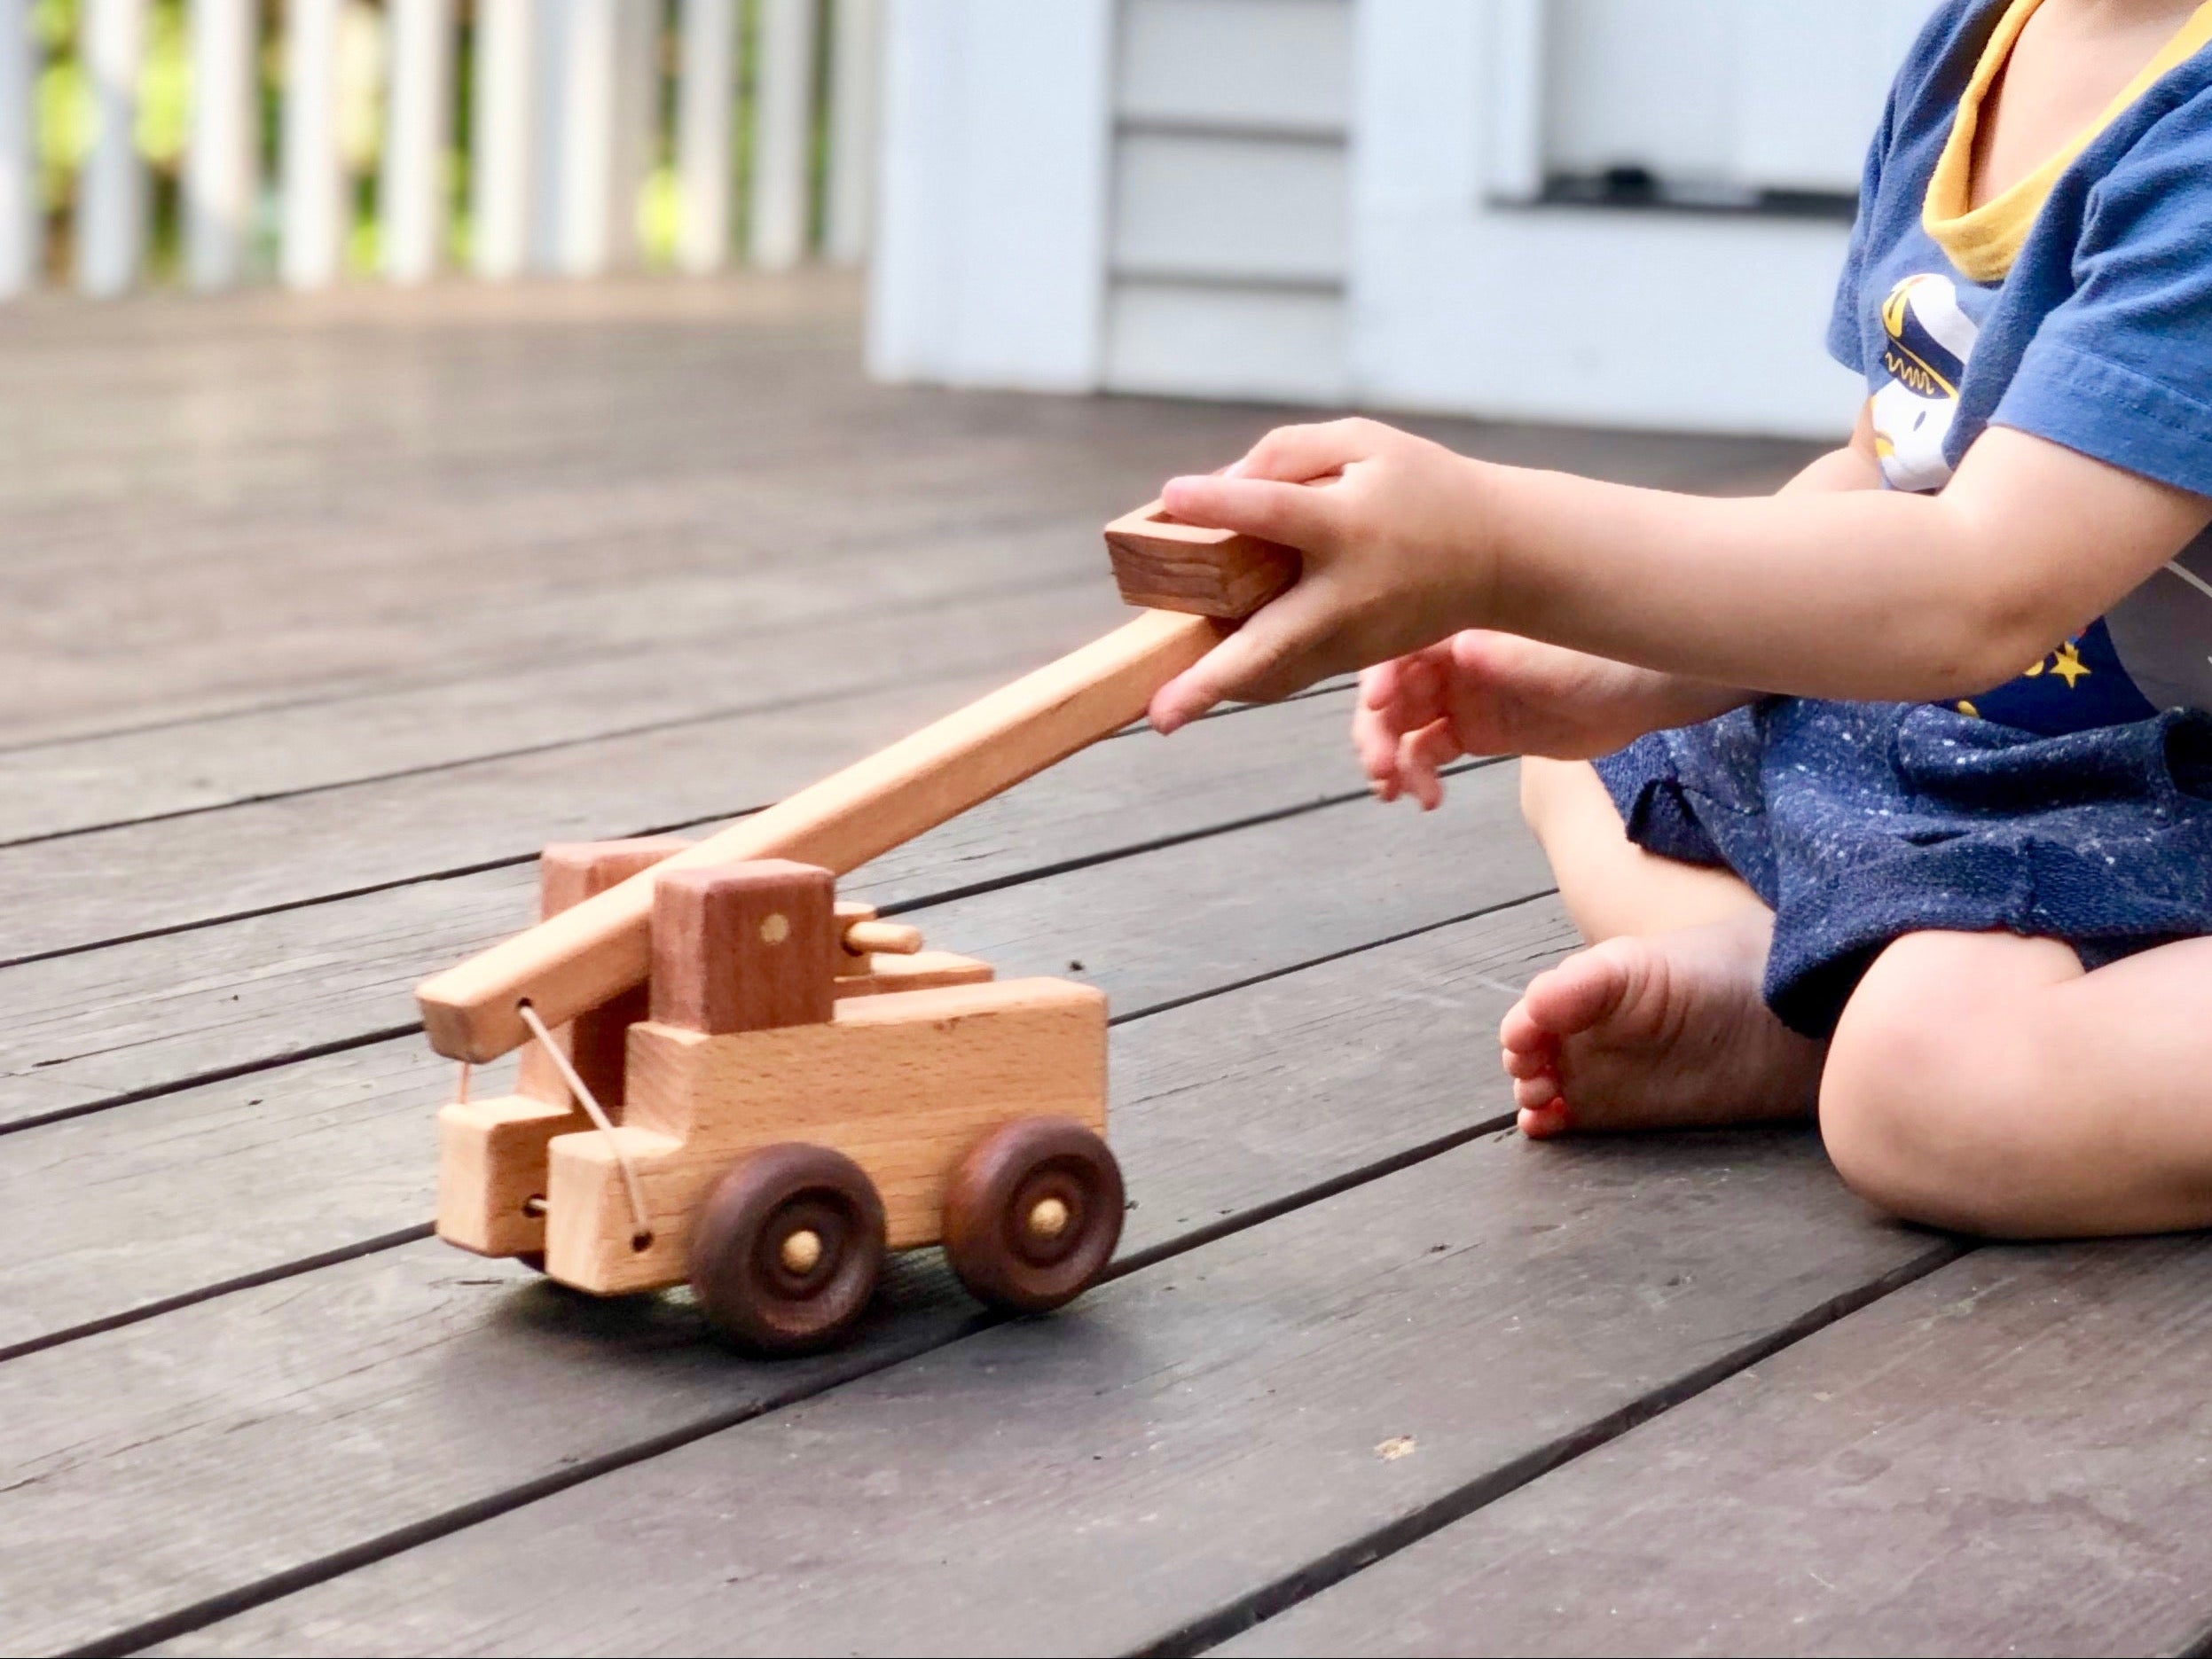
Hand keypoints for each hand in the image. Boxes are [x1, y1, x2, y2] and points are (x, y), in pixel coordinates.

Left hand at [1146, 419, 1496, 732]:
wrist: (1502, 557)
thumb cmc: (1425, 488)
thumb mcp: (1367, 443)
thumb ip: (1290, 453)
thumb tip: (1219, 485)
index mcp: (1349, 527)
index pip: (1276, 513)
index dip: (1222, 504)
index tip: (1172, 495)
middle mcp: (1345, 595)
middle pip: (1269, 644)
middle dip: (1210, 683)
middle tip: (1158, 717)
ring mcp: (1349, 640)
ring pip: (1274, 673)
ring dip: (1218, 689)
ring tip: (1166, 706)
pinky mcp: (1351, 662)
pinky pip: (1288, 673)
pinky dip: (1247, 675)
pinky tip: (1206, 676)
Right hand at [1354, 632, 1757, 809]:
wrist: (1653, 688)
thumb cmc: (1610, 655)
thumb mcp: (1559, 659)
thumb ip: (1508, 657)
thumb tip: (1458, 650)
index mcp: (1463, 621)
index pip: (1399, 643)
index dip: (1378, 674)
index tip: (1376, 706)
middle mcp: (1453, 655)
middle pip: (1391, 690)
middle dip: (1376, 729)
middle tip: (1382, 769)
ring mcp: (1462, 693)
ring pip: (1403, 725)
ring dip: (1390, 758)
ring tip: (1397, 790)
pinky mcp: (1478, 729)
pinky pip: (1430, 752)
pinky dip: (1419, 776)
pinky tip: (1427, 799)